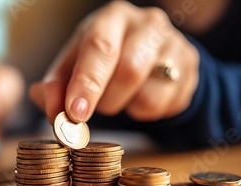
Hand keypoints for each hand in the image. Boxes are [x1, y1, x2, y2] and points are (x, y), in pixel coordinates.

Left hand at [30, 1, 198, 123]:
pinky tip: (141, 97)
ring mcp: (174, 43)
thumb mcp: (74, 67)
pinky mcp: (190, 67)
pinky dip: (146, 113)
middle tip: (94, 110)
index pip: (99, 48)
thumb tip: (51, 109)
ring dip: (126, 108)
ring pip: (148, 94)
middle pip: (129, 69)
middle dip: (106, 100)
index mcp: (111, 18)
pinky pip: (166, 105)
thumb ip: (57, 87)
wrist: (151, 57)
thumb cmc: (104, 61)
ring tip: (121, 97)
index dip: (87, 83)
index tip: (75, 113)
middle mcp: (147, 23)